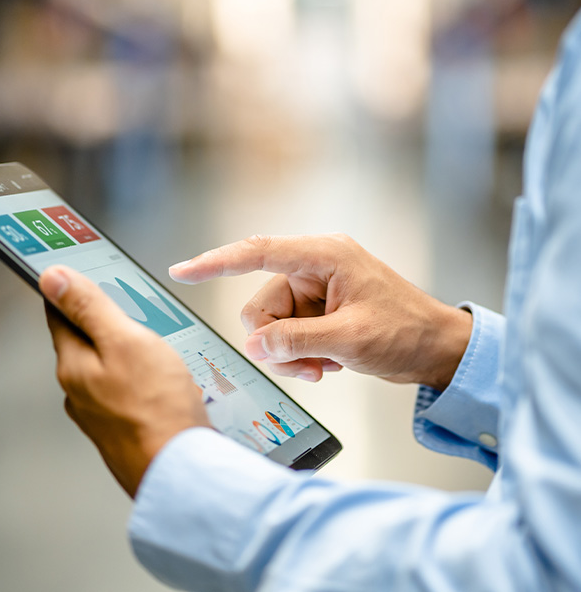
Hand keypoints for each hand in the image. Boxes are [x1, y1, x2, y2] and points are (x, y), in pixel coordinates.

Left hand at [40, 265, 209, 497]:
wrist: (179, 470)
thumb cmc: (156, 406)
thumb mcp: (125, 340)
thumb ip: (89, 307)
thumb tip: (50, 277)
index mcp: (73, 365)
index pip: (60, 314)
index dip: (70, 289)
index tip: (79, 273)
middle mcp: (79, 392)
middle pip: (86, 341)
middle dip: (106, 320)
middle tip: (132, 304)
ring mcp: (100, 414)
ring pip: (109, 367)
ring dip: (127, 351)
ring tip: (157, 341)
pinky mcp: (123, 430)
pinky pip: (128, 391)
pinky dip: (141, 378)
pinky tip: (165, 379)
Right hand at [170, 234, 471, 390]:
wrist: (437, 349)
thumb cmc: (406, 332)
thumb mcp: (350, 338)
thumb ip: (297, 340)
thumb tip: (255, 345)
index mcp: (324, 257)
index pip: (258, 253)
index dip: (216, 262)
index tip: (183, 271)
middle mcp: (314, 268)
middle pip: (262, 305)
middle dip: (276, 341)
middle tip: (308, 365)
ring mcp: (315, 291)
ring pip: (271, 325)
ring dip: (289, 353)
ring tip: (323, 367)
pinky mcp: (318, 311)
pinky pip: (286, 334)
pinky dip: (299, 355)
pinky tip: (326, 364)